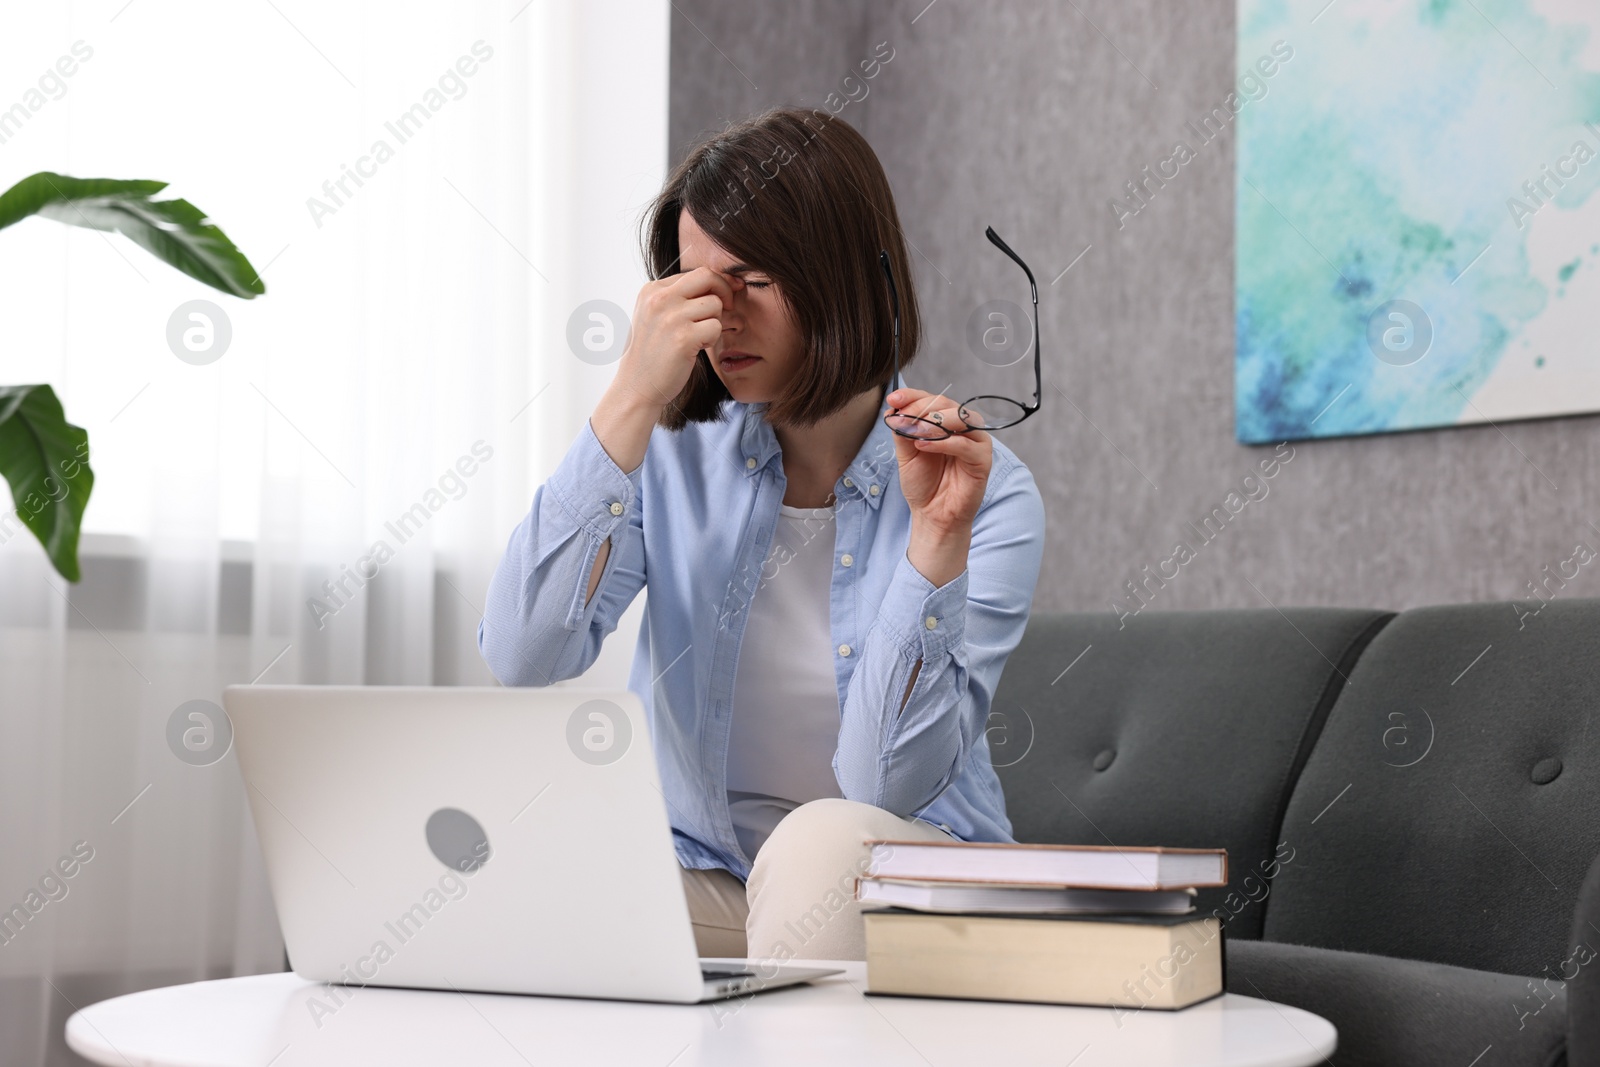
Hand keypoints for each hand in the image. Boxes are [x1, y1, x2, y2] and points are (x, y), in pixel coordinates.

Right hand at [611, 267, 739, 412]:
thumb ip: (677, 297)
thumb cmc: (650, 354)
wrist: (636, 387)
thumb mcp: (654, 316)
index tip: (727, 293)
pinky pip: (716, 326)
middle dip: (725, 289)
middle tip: (729, 305)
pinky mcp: (684, 337)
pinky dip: (712, 339)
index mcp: (651, 290)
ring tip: (699, 337)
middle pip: (708, 276)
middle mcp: (660, 298)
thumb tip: (717, 282)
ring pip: (715, 304)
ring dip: (714, 321)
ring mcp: (671, 317)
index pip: (695, 273)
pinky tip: (697, 348)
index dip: (716, 282)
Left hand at [885, 387, 992, 537]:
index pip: (933, 400)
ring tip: (915, 431)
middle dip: (922, 408)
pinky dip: (944, 442)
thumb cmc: (923, 484)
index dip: (913, 396)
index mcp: (946, 423)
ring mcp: (976, 442)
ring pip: (962, 418)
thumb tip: (894, 409)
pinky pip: (966, 444)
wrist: (932, 514)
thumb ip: (902, 431)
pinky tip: (923, 446)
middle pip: (947, 404)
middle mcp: (963, 428)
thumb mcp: (905, 454)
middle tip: (903, 417)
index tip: (893, 398)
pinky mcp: (982, 460)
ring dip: (935, 421)